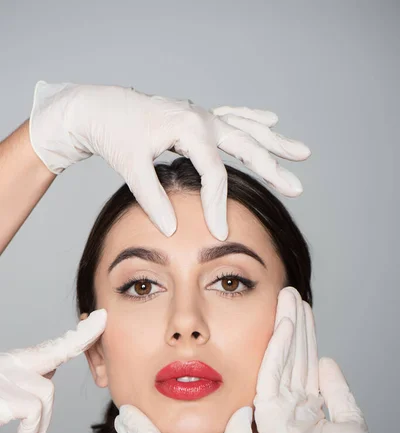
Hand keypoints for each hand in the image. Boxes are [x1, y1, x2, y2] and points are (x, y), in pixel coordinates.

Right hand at [0, 309, 106, 432]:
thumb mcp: (6, 390)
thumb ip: (29, 378)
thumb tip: (52, 369)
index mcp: (13, 364)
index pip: (54, 347)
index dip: (80, 335)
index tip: (103, 318)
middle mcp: (9, 364)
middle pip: (56, 354)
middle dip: (77, 347)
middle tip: (79, 358)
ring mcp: (4, 375)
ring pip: (46, 392)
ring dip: (41, 424)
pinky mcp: (1, 392)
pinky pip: (32, 409)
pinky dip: (32, 429)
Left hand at [29, 81, 310, 239]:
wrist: (100, 108)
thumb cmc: (115, 134)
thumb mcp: (131, 168)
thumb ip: (153, 199)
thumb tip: (173, 229)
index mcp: (189, 127)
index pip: (215, 172)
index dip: (218, 204)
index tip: (220, 232)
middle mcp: (202, 118)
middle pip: (246, 146)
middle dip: (273, 168)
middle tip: (297, 188)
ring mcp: (202, 115)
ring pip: (247, 130)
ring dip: (274, 143)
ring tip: (303, 153)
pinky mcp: (197, 117)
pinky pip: (233, 117)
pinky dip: (253, 120)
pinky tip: (271, 122)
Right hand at [253, 286, 395, 432]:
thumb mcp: (349, 419)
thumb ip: (336, 390)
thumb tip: (327, 361)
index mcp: (304, 405)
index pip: (302, 361)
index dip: (303, 334)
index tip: (302, 307)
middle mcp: (288, 404)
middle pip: (291, 355)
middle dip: (291, 322)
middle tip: (289, 292)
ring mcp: (276, 409)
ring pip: (281, 358)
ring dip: (284, 327)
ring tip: (286, 298)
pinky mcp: (270, 415)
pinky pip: (273, 374)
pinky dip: (278, 349)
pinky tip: (284, 325)